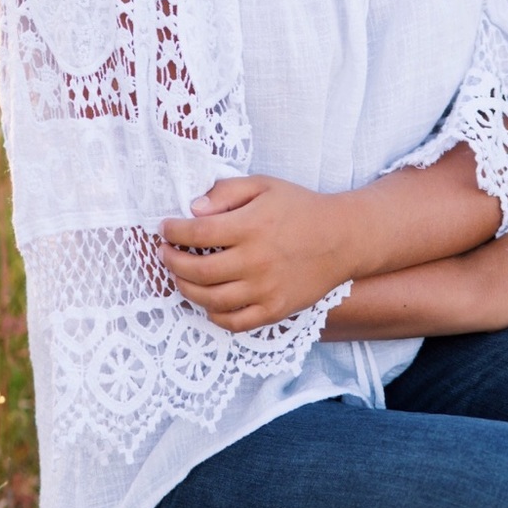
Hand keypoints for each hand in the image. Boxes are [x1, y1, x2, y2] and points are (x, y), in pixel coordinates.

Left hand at [159, 176, 351, 331]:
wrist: (343, 238)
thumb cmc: (300, 208)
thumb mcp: (264, 185)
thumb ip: (226, 191)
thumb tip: (193, 209)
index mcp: (251, 226)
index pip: (197, 232)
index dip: (173, 231)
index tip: (164, 228)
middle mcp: (256, 260)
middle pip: (198, 270)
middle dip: (172, 262)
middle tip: (165, 253)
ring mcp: (266, 289)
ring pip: (211, 299)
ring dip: (186, 288)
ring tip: (180, 276)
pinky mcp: (275, 309)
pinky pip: (234, 322)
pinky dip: (214, 315)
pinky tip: (208, 301)